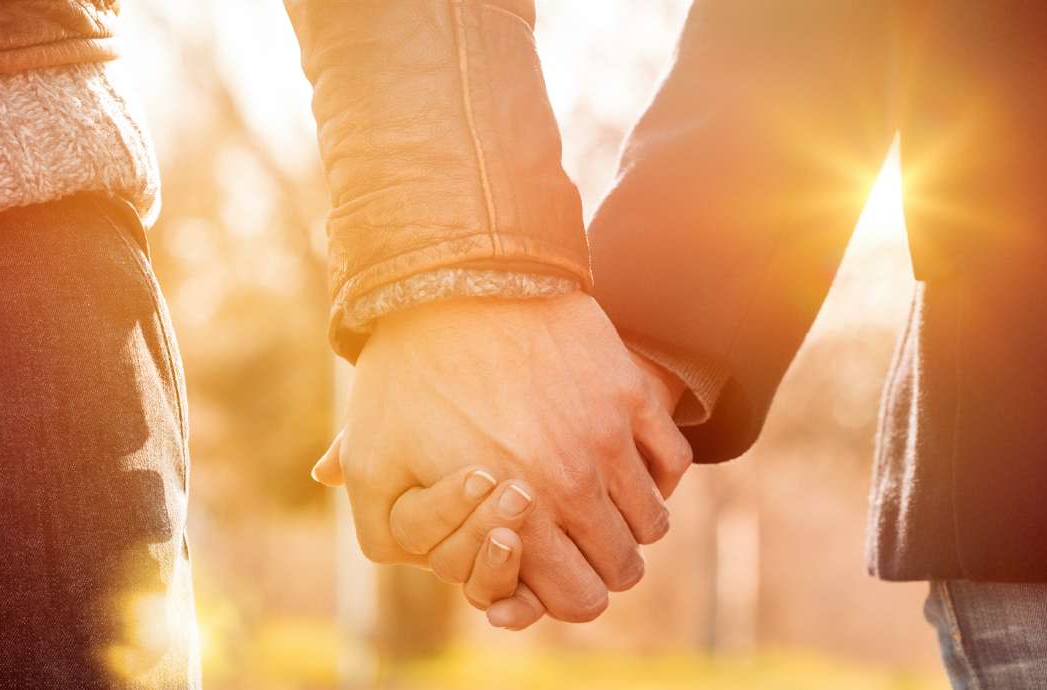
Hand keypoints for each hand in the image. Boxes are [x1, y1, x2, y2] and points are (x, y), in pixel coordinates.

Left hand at [323, 292, 691, 621]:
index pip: (578, 600)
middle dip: (600, 566)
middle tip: (573, 541)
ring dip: (629, 523)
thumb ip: (392, 534)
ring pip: (652, 519)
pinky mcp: (629, 392)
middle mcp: (573, 484)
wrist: (452, 280)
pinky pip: (673, 459)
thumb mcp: (373, 466)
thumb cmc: (407, 377)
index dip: (566, 597)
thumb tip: (423, 565)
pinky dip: (657, 473)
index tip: (550, 571)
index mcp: (516, 517)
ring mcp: (609, 436)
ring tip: (595, 501)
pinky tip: (624, 463)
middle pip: (623, 566)